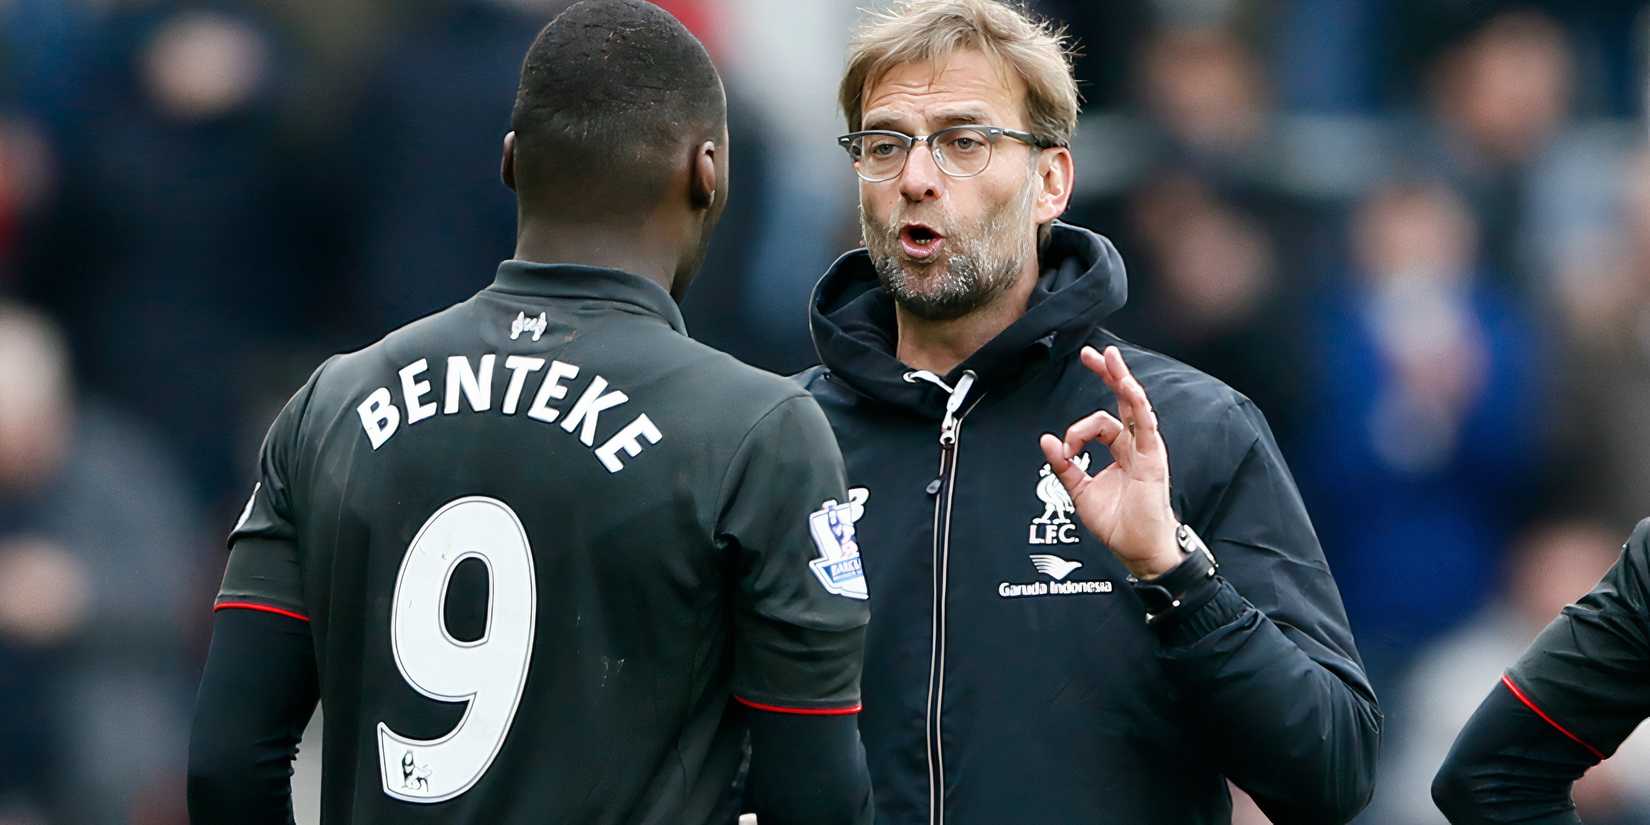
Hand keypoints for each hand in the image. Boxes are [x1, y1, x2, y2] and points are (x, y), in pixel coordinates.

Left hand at [1039, 346, 1180, 578]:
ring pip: (1134, 405)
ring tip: (1110, 358)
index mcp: (1120, 452)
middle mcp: (1134, 446)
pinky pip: (1145, 425)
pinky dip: (1136, 404)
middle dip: (1108, 375)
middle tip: (1092, 354)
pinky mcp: (1152, 458)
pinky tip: (1127, 386)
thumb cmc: (1118, 524)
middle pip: (1122, 401)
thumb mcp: (1080, 492)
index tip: (1065, 450)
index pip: (1100, 422)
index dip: (1076, 431)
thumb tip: (1046, 440)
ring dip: (1122, 380)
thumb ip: (1064, 466)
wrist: (1139, 549)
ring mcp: (1146, 449)